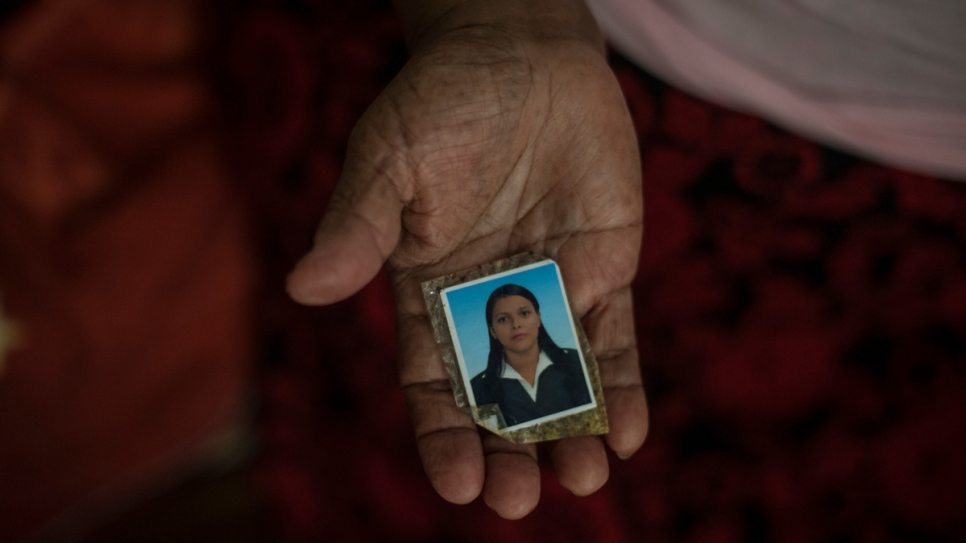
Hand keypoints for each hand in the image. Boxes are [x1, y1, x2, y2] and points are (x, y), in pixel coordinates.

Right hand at [288, 0, 647, 518]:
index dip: (444, 433)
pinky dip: (621, 384)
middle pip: (499, 394)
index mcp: (426, 291)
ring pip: (560, 378)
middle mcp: (487, 303)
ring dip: (571, 430)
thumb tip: (303, 289)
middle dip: (511, 447)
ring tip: (582, 477)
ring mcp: (549, 289)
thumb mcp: (387, 160)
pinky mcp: (602, 268)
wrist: (523, 53)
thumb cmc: (444, 101)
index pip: (431, 380)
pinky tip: (628, 432)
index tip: (460, 481)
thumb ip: (357, 226)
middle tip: (523, 497)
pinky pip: (613, 338)